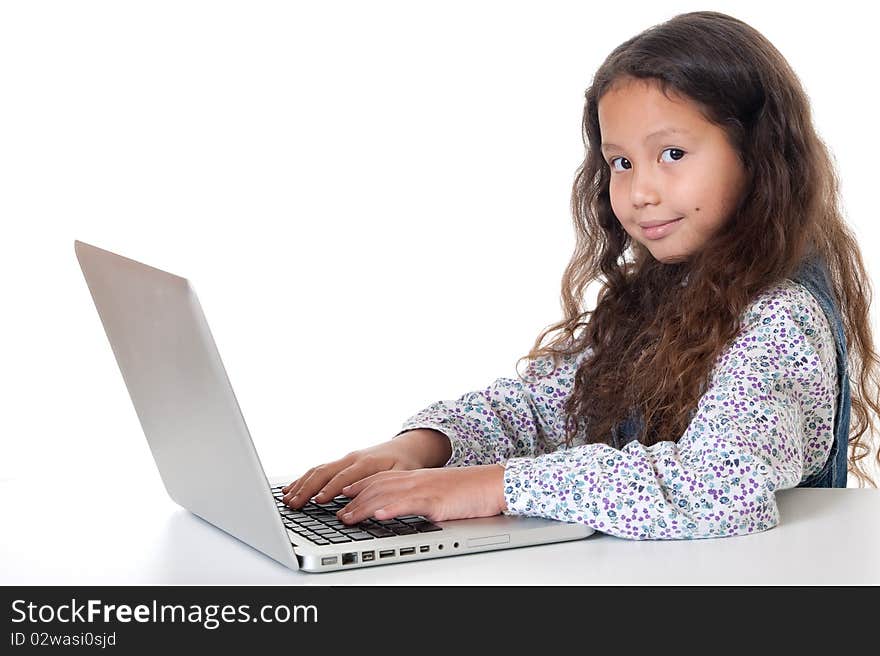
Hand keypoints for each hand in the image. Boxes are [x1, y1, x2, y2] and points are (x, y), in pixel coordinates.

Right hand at [281, 429, 451, 508]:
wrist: (408, 447)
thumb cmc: (407, 463)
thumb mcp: (403, 474)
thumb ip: (386, 486)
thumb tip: (370, 501)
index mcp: (367, 462)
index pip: (344, 477)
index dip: (331, 490)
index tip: (318, 502)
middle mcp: (353, 458)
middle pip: (324, 472)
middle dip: (307, 489)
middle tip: (294, 504)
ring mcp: (345, 459)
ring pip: (318, 470)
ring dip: (302, 484)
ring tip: (288, 500)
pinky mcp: (342, 462)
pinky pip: (319, 469)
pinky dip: (304, 479)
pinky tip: (291, 489)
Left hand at [334, 464, 507, 524]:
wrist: (492, 484)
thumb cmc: (469, 490)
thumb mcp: (437, 491)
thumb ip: (418, 497)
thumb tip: (400, 508)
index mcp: (416, 477)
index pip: (380, 478)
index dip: (358, 485)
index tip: (341, 494)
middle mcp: (416, 479)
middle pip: (377, 486)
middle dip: (353, 500)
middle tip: (336, 513)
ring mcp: (424, 488)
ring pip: (386, 494)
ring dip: (363, 506)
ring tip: (347, 517)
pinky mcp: (435, 500)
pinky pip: (409, 503)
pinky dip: (391, 508)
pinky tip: (378, 514)